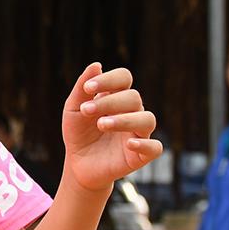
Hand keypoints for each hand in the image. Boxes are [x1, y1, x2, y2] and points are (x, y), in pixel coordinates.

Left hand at [61, 62, 162, 194]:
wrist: (78, 165)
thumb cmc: (78, 133)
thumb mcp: (73, 110)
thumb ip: (82, 89)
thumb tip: (96, 65)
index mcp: (117, 97)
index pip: (124, 78)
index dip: (109, 79)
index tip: (88, 88)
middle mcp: (132, 112)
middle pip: (133, 97)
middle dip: (109, 102)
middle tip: (86, 111)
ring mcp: (139, 133)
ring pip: (147, 119)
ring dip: (124, 120)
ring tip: (102, 124)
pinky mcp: (141, 155)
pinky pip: (155, 147)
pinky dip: (145, 144)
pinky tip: (129, 144)